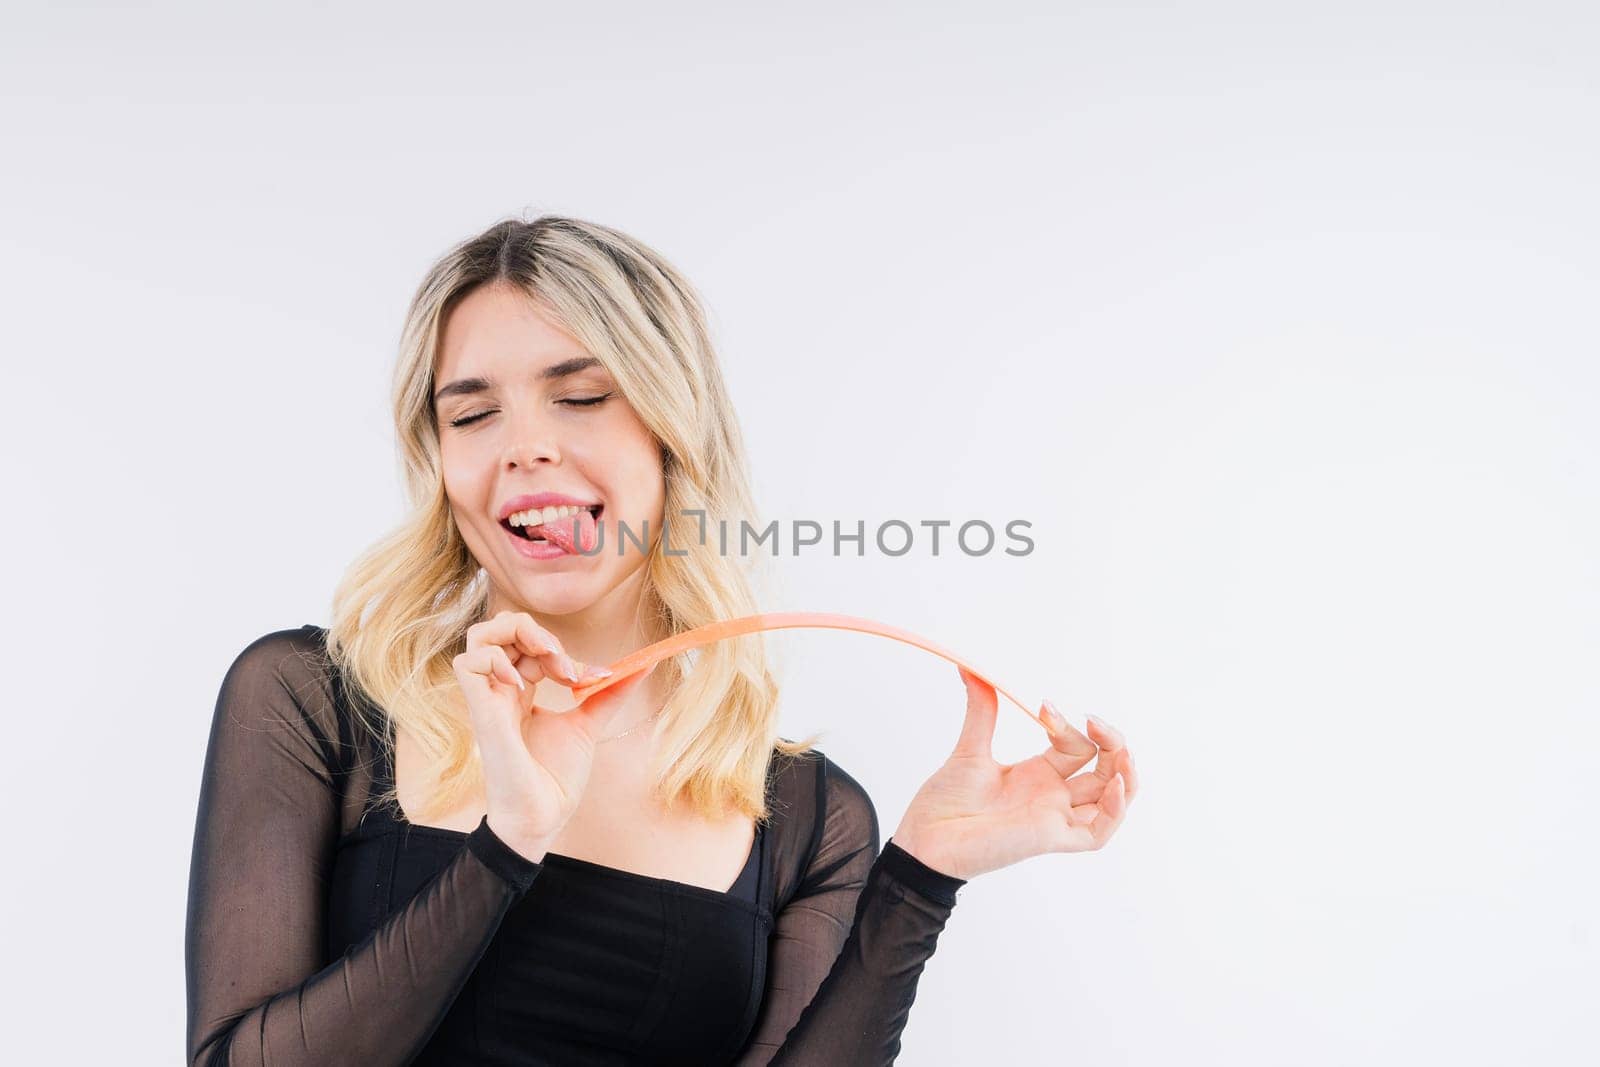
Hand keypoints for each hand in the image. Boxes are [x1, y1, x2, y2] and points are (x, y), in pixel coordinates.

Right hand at [452, 610, 648, 857]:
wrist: (544, 816)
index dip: (556, 645)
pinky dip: (497, 660)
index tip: (586, 677)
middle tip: (564, 664)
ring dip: (517, 636)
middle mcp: (500, 691)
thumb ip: (609, 693)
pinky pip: (468, 663)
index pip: (524, 641)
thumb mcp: (588, 724)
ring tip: (547, 663)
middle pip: (498, 628)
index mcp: (520, 690)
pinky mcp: (481, 713)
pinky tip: (523, 683)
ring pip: (479, 637)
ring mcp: (488, 700)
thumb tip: (645, 664)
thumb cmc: (557, 777)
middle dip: (535, 631)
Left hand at [890, 666, 1138, 880]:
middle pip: (1105, 770)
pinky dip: (1114, 810)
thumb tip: (970, 669)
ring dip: (1124, 774)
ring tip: (1122, 749)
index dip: (1068, 725)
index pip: (1077, 747)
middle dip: (1112, 743)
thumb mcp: (970, 749)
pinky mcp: (1050, 839)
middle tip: (1096, 720)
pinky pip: (1097, 833)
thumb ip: (982, 711)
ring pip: (1111, 801)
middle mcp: (1052, 797)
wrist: (924, 838)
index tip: (1042, 707)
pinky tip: (1112, 784)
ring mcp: (1054, 819)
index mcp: (1039, 775)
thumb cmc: (945, 803)